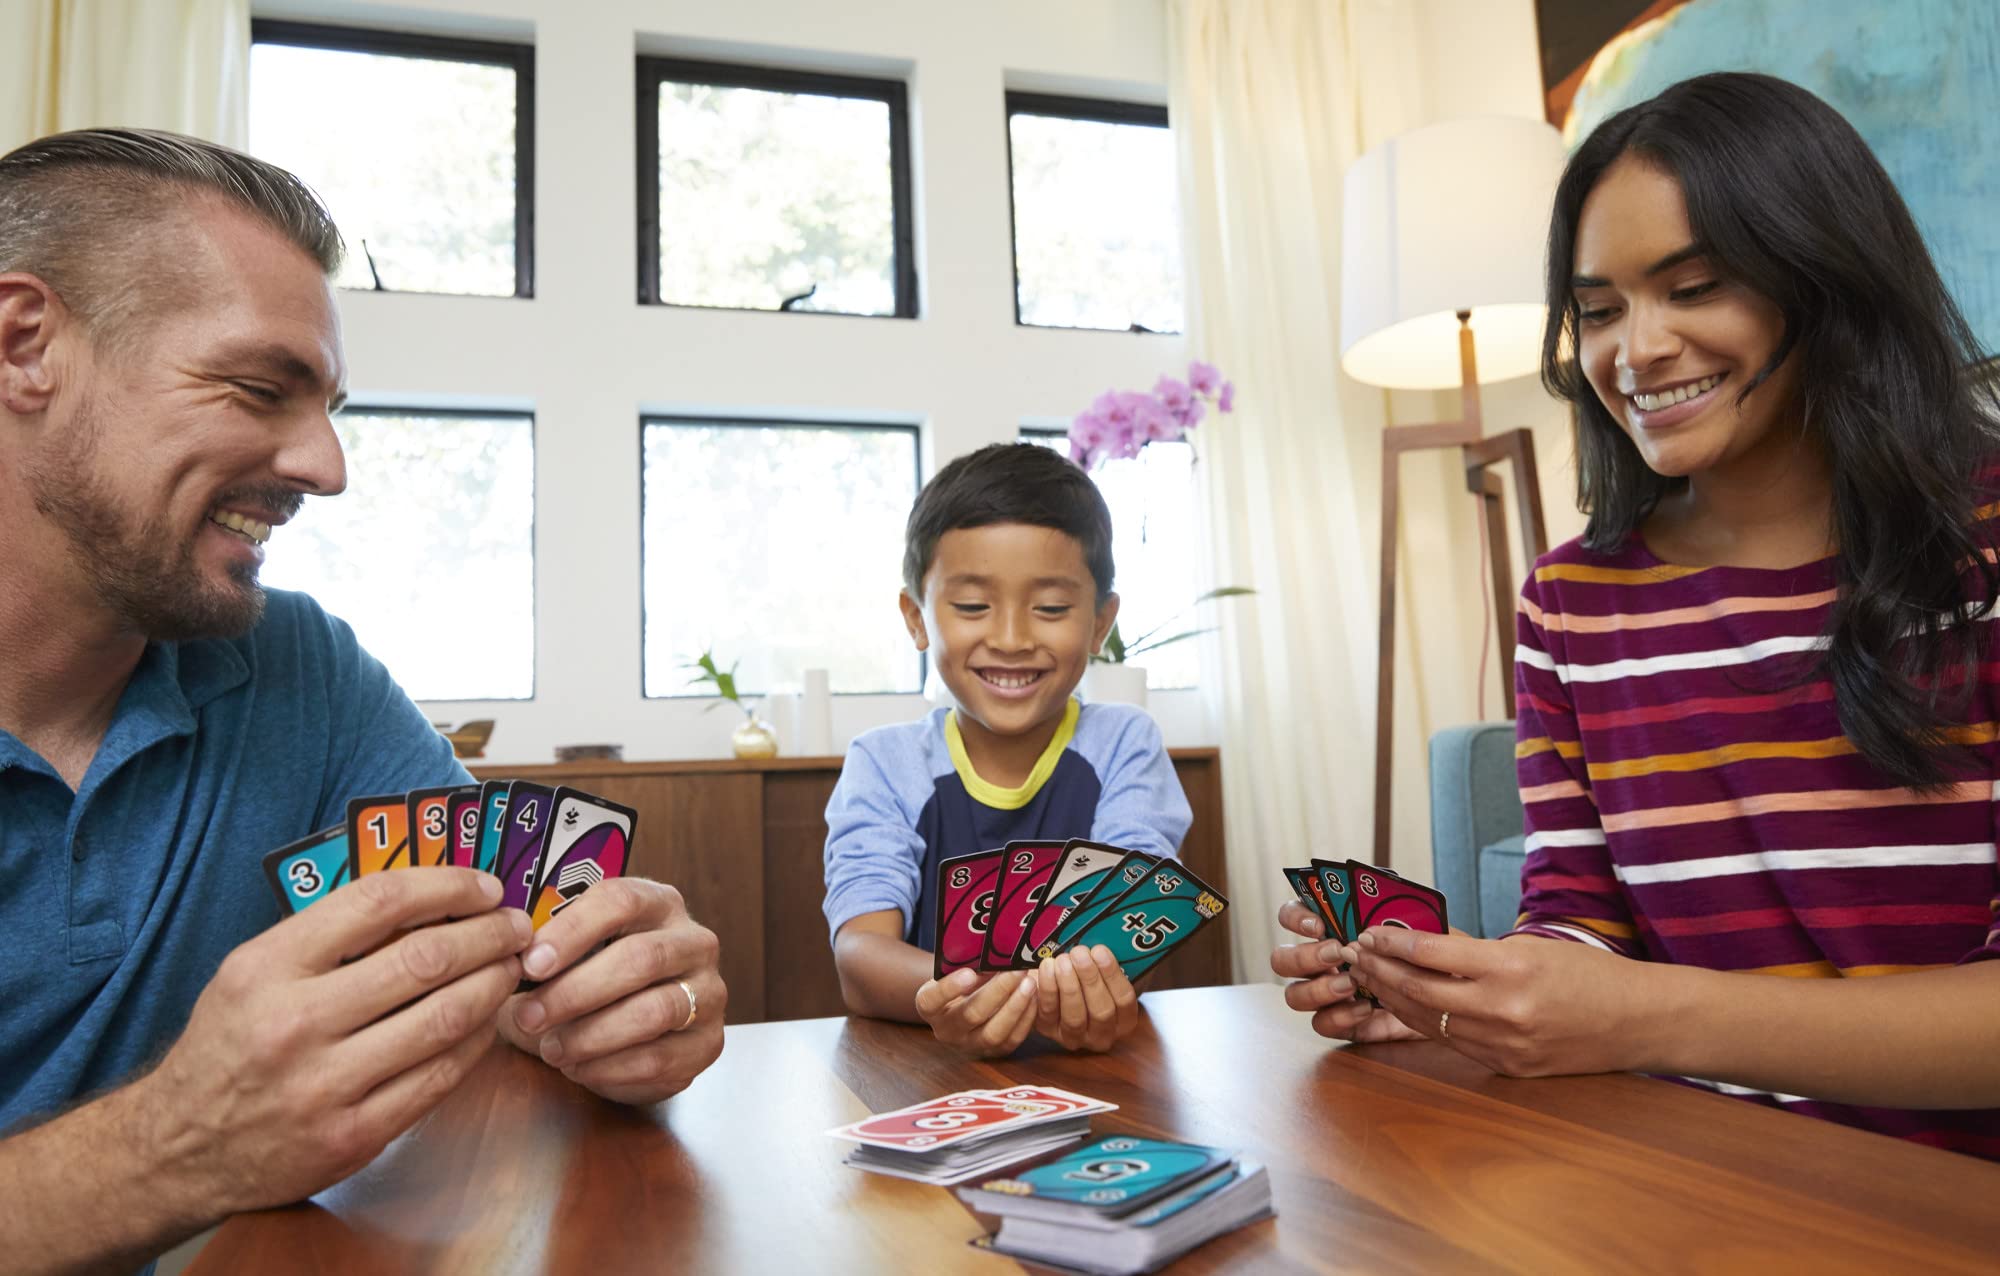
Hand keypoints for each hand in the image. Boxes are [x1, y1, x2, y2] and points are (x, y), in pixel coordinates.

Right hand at [138, 868, 528, 1216]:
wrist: (179, 1150)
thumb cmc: (230, 1045)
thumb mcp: (253, 972)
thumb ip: (328, 936)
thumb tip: (431, 898)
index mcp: (266, 968)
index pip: (378, 902)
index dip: (447, 886)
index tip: (485, 888)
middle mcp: (294, 1023)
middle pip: (424, 959)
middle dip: (489, 936)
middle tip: (517, 927)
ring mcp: (325, 1086)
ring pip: (444, 1018)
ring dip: (494, 985)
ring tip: (512, 968)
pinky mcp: (353, 1136)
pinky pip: (439, 1077)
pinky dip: (477, 1041)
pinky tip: (488, 1021)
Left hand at [500, 879, 725, 1104]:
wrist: (633, 1032)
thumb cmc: (592, 981)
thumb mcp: (570, 954)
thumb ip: (545, 948)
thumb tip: (507, 957)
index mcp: (659, 903)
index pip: (621, 901)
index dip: (573, 931)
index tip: (530, 964)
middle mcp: (695, 941)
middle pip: (640, 958)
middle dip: (575, 991)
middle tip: (529, 1016)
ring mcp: (709, 993)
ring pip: (653, 1011)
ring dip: (591, 1035)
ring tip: (550, 1049)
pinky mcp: (709, 1043)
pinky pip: (660, 1058)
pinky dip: (610, 1068)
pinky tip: (578, 1068)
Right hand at [914, 968, 1038, 1057]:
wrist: (964, 1007)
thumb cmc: (960, 979)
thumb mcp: (955, 969)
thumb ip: (968, 963)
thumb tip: (994, 952)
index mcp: (929, 1007)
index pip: (931, 1000)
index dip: (949, 988)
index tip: (968, 972)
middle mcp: (946, 1031)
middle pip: (971, 1015)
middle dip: (997, 991)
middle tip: (1016, 970)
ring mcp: (970, 1045)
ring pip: (994, 1033)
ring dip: (1015, 1007)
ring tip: (1029, 983)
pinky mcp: (993, 1052)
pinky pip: (1012, 1040)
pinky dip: (1026, 1018)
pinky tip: (1035, 997)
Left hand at [1032, 946, 1140, 1051]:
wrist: (1055, 983)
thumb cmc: (1084, 975)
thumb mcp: (1100, 971)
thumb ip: (1103, 962)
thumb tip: (1099, 943)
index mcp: (1123, 1020)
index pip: (1124, 1001)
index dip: (1113, 976)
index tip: (1100, 950)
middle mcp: (1102, 1035)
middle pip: (1101, 1011)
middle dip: (1090, 979)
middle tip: (1079, 953)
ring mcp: (1075, 1037)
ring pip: (1075, 1016)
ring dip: (1069, 986)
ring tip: (1063, 960)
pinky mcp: (1049, 1031)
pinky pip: (1048, 1012)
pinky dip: (1047, 989)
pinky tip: (1047, 967)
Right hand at [1270, 902, 1420, 1043]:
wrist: (1441, 998)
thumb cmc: (1419, 955)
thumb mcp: (1410, 929)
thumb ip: (1388, 917)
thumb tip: (1375, 914)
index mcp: (1327, 931)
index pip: (1290, 916)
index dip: (1295, 918)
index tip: (1318, 924)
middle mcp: (1317, 962)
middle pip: (1282, 960)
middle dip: (1305, 957)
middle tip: (1337, 954)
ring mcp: (1323, 994)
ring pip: (1294, 995)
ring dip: (1319, 989)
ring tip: (1351, 984)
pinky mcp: (1339, 1022)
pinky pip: (1321, 1024)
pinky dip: (1341, 1017)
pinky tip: (1366, 1008)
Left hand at [1349, 927, 1645, 1076]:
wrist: (1638, 1023)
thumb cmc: (1589, 976)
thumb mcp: (1530, 947)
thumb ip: (1472, 948)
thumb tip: (1420, 939)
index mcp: (1511, 969)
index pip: (1431, 955)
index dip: (1392, 944)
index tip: (1369, 934)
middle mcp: (1503, 1011)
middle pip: (1420, 991)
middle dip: (1380, 972)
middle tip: (1356, 955)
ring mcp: (1503, 1045)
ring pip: (1428, 1021)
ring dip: (1392, 999)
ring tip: (1370, 979)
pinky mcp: (1506, 1067)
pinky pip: (1452, 1043)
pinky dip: (1422, 1023)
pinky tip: (1403, 1007)